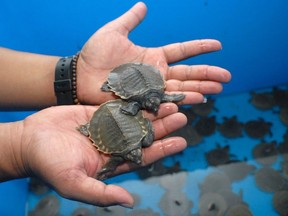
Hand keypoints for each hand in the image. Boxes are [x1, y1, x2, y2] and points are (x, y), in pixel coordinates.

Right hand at [20, 103, 186, 206]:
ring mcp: (107, 127)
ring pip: (136, 119)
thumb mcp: (74, 183)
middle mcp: (113, 144)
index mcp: (112, 163)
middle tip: (181, 117)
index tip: (181, 142)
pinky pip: (120, 106)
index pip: (143, 157)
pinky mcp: (98, 113)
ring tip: (172, 105)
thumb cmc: (50, 165)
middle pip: (144, 136)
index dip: (162, 149)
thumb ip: (101, 194)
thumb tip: (129, 202)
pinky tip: (148, 95)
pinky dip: (135, 102)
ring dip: (153, 113)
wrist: (30, 141)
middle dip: (163, 127)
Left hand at [77, 2, 230, 104]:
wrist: (79, 75)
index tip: (218, 46)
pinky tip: (196, 99)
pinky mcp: (142, 101)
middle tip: (226, 77)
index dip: (199, 48)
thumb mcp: (114, 32)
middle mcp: (155, 73)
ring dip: (200, 88)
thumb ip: (130, 20)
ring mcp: (150, 88)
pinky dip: (181, 99)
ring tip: (218, 89)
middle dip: (207, 74)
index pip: (181, 51)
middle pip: (187, 73)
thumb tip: (143, 6)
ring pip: (180, 88)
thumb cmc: (94, 55)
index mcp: (152, 56)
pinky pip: (164, 100)